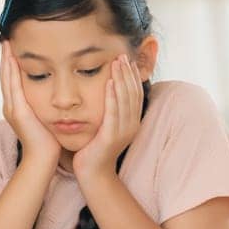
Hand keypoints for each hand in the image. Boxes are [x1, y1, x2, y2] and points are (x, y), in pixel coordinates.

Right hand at [0, 41, 61, 172]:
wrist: (43, 159)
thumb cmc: (47, 141)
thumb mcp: (44, 118)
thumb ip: (43, 105)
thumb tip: (51, 94)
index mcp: (16, 107)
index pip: (11, 80)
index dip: (10, 63)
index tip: (12, 47)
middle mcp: (11, 106)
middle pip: (6, 76)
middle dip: (6, 57)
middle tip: (6, 39)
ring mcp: (12, 108)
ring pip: (7, 79)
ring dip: (7, 60)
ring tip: (7, 44)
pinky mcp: (18, 111)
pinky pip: (13, 86)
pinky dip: (12, 72)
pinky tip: (13, 59)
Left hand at [74, 54, 143, 183]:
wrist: (92, 173)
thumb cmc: (95, 148)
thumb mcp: (106, 126)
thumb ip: (110, 110)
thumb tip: (107, 90)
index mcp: (132, 122)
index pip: (135, 93)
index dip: (132, 76)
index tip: (126, 60)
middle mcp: (131, 125)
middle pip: (132, 93)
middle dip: (127, 73)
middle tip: (122, 55)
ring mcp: (123, 131)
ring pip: (124, 99)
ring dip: (120, 79)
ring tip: (116, 63)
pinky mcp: (111, 136)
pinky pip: (113, 112)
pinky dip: (112, 96)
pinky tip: (109, 82)